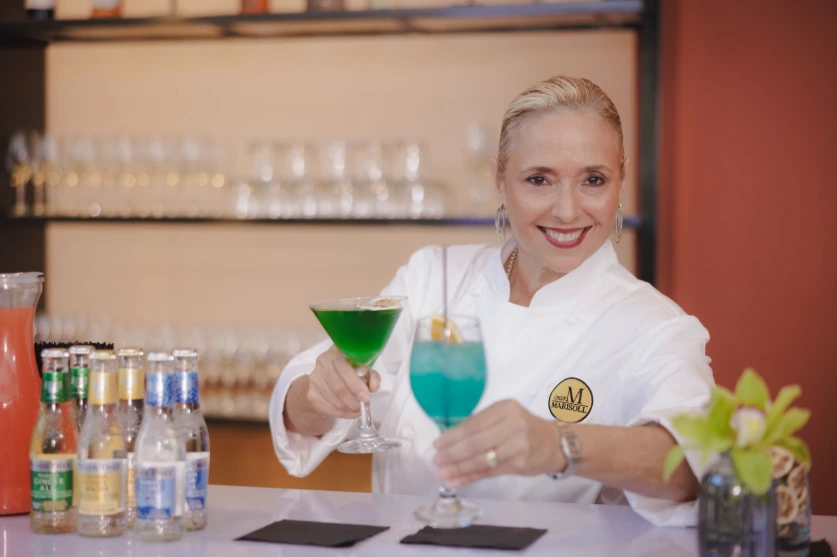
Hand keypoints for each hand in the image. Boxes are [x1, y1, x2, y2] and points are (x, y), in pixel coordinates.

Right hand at [303, 346, 380, 419]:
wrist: (333, 375)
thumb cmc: (352, 369)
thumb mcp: (366, 369)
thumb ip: (372, 376)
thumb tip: (373, 387)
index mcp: (337, 352)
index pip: (343, 369)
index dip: (355, 385)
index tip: (366, 397)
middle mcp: (322, 362)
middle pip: (337, 387)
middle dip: (352, 400)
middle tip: (361, 405)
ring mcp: (314, 378)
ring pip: (332, 399)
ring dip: (347, 408)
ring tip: (356, 408)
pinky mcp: (311, 393)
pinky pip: (325, 408)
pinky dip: (340, 414)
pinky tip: (348, 413)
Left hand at [432, 400, 565, 487]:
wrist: (554, 443)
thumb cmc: (524, 428)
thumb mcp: (506, 417)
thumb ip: (482, 425)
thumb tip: (450, 439)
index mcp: (505, 408)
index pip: (474, 424)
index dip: (453, 435)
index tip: (438, 444)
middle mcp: (513, 425)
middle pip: (476, 442)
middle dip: (452, 453)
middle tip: (436, 460)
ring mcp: (517, 446)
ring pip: (481, 459)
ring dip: (459, 468)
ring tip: (443, 473)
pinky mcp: (519, 464)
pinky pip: (489, 472)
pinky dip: (471, 477)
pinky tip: (458, 481)